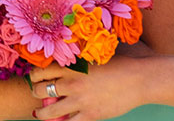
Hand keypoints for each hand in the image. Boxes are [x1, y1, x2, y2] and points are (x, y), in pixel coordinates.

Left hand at [29, 59, 145, 120]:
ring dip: (42, 113)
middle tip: (38, 94)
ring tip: (40, 114)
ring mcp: (80, 101)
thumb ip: (77, 64)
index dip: (34, 77)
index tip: (35, 79)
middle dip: (36, 93)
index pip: (40, 72)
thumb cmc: (119, 66)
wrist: (139, 80)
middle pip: (40, 90)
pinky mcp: (90, 115)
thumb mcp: (93, 59)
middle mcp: (72, 83)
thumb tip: (63, 67)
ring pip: (49, 111)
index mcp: (72, 67)